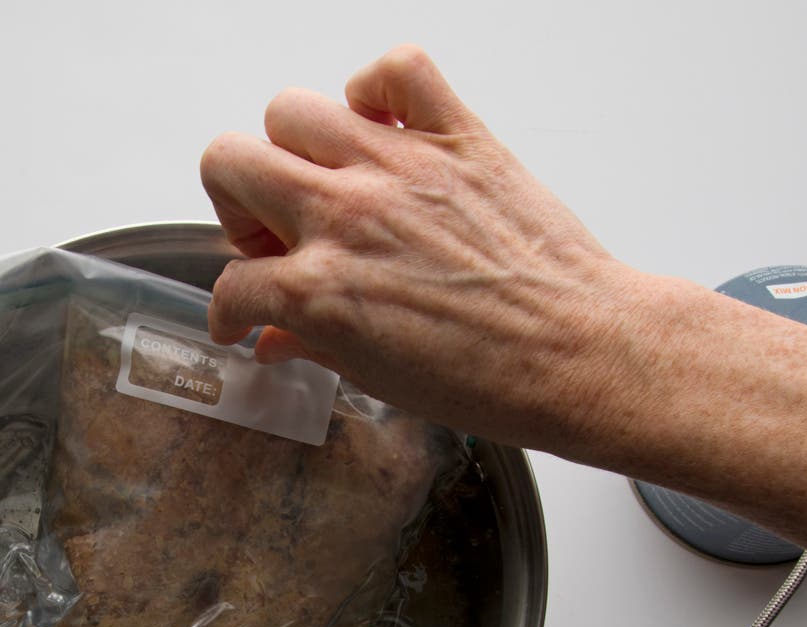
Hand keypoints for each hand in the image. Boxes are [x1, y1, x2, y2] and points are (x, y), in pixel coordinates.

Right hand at [200, 45, 654, 455]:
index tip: (246, 314)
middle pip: (230, 163)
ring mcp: (400, 168)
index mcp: (320, 289)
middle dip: (236, 207)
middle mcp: (347, 216)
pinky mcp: (457, 138)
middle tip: (273, 238)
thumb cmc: (492, 378)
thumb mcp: (378, 378)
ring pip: (292, 110)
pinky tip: (384, 128)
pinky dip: (379, 87)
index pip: (234, 283)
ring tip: (323, 182)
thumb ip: (314, 345)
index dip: (232, 307)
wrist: (576, 353)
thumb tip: (279, 338)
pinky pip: (397, 68)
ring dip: (292, 149)